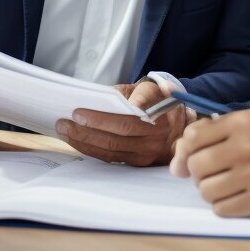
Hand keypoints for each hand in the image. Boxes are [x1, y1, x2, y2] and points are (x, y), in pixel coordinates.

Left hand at [54, 80, 187, 166]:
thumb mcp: (151, 88)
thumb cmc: (161, 102)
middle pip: (117, 134)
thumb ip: (128, 92)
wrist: (184, 125)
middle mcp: (156, 134)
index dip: (103, 117)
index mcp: (159, 111)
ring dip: (85, 141)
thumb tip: (101, 97)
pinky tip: (78, 142)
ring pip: (112, 148)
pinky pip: (113, 158)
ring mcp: (149, 151)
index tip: (81, 112)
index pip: (129, 115)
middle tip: (66, 121)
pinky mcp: (141, 162)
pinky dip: (93, 150)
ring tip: (66, 131)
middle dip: (87, 128)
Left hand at [169, 109, 249, 218]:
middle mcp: (247, 147)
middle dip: (200, 173)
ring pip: (205, 190)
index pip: (193, 138)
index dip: (188, 151)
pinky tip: (240, 197)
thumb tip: (177, 156)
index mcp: (244, 123)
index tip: (196, 157)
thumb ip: (216, 131)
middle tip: (216, 173)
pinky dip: (226, 206)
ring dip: (212, 191)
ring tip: (229, 185)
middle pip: (196, 166)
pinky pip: (222, 209)